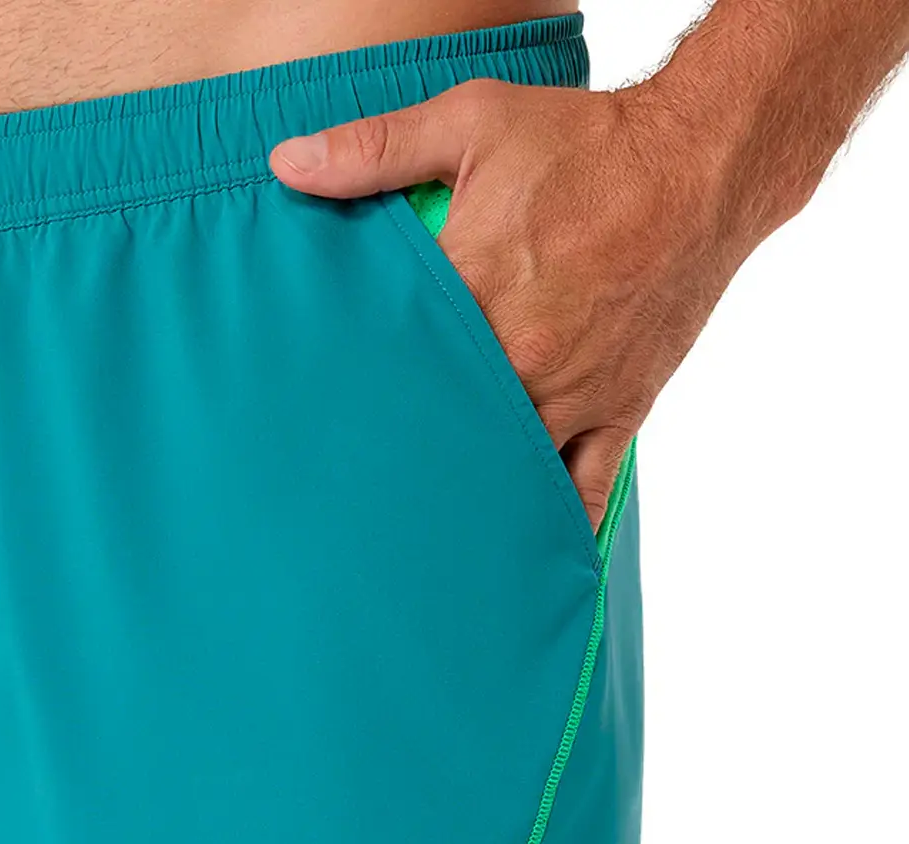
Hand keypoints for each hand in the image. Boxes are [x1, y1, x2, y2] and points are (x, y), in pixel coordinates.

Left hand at [271, 79, 751, 527]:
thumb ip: (374, 150)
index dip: (350, 400)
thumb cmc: (588, 142)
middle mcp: (522, 361)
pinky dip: (556, 527)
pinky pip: (586, 489)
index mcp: (473, 295)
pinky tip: (518, 569)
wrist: (708, 161)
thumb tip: (286, 164)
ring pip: (505, 473)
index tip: (311, 431)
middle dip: (398, 467)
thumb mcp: (473, 123)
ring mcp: (573, 395)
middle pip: (442, 435)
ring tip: (412, 554)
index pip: (393, 368)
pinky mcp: (618, 411)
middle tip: (348, 508)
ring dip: (463, 506)